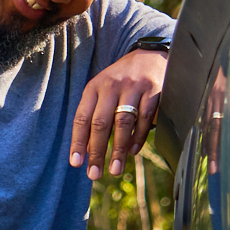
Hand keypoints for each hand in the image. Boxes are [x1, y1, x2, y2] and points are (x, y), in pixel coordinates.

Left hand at [70, 47, 167, 181]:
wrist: (150, 55)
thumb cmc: (122, 80)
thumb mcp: (103, 91)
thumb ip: (95, 116)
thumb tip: (87, 150)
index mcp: (94, 87)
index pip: (82, 118)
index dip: (78, 142)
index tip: (76, 164)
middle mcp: (111, 86)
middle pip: (101, 123)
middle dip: (97, 152)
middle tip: (94, 174)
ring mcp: (133, 87)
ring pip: (123, 123)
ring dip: (118, 149)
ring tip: (115, 170)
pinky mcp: (153, 90)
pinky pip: (144, 119)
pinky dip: (138, 138)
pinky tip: (132, 152)